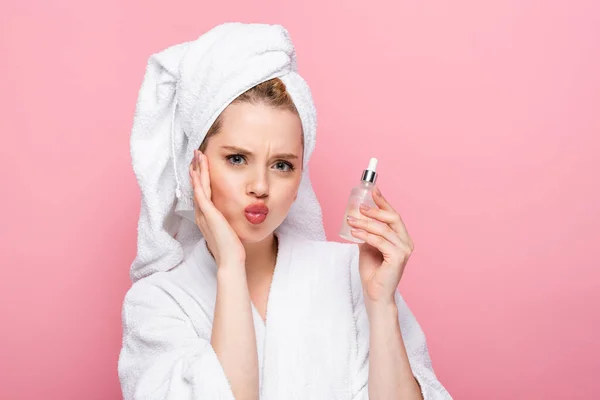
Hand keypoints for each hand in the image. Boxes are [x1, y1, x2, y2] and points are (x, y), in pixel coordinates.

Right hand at [189, 149, 245, 267]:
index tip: (199, 166)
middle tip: (195, 154)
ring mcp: (204, 214)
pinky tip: (196, 172)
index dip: (199, 179)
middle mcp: (202, 214)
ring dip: (197, 171)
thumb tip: (230, 218)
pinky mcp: (208, 215)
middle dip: (196, 169)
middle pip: (197, 187)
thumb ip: (226, 222)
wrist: (230, 260)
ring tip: (196, 156)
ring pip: (198, 187)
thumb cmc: (231, 248)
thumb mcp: (228, 231)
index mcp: (206, 217)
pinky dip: (198, 183)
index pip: (201, 193)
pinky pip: (201, 195)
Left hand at [347, 187, 413, 304]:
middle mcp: (406, 243)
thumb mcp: (368, 246)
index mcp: (402, 238)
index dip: (383, 202)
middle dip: (375, 210)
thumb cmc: (373, 272)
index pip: (393, 216)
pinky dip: (365, 235)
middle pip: (393, 218)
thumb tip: (357, 216)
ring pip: (383, 230)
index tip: (373, 190)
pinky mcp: (397, 258)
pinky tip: (354, 233)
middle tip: (359, 207)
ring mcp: (404, 250)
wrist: (375, 293)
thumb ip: (367, 232)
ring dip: (365, 223)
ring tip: (350, 220)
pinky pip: (379, 241)